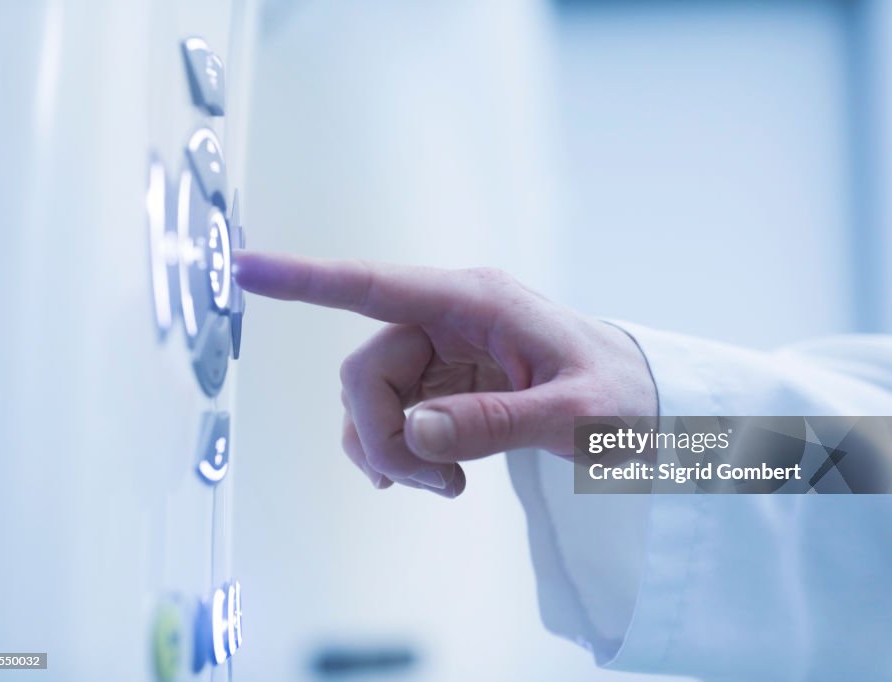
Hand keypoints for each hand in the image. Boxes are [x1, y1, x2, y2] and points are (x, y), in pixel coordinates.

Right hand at [233, 251, 657, 496]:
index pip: (375, 287)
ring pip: (372, 400)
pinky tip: (436, 477)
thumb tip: (414, 432)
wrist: (648, 408)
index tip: (243, 268)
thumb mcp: (575, 416)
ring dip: (394, 451)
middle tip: (437, 484)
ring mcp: (445, 353)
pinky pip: (393, 418)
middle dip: (386, 435)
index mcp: (478, 303)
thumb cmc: (625, 398)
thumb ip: (495, 422)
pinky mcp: (446, 385)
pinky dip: (401, 454)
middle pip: (366, 371)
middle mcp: (450, 320)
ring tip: (449, 484)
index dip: (306, 280)